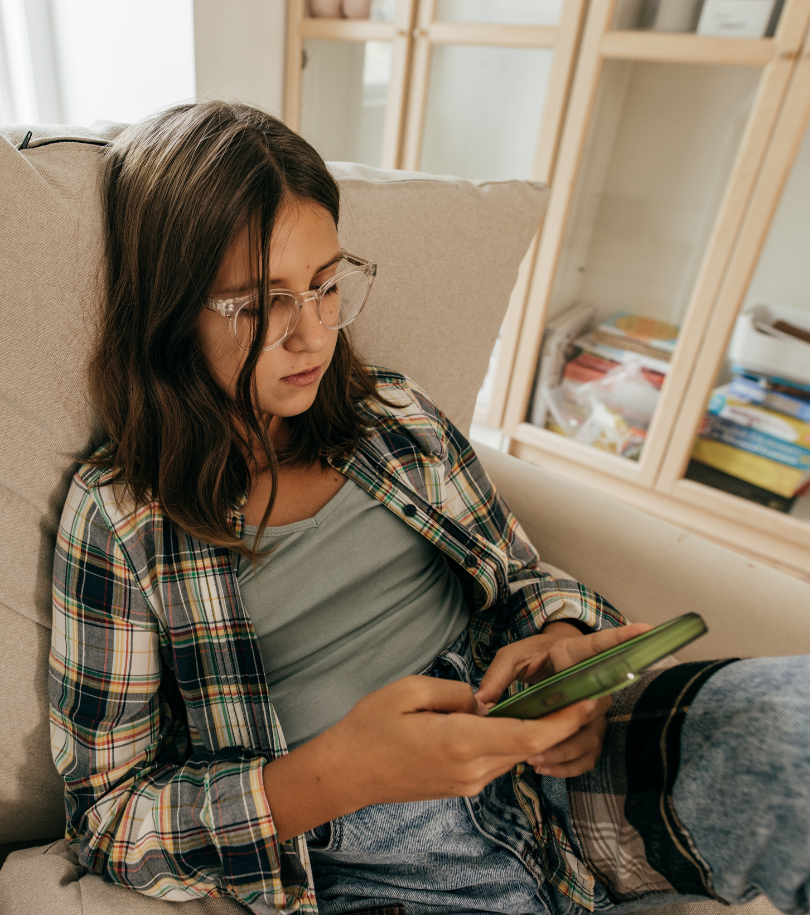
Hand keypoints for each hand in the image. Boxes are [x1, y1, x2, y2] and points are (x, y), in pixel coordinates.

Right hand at [265, 666, 598, 841]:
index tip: (589, 700)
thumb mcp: (410, 692)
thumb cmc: (370, 728)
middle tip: (579, 689)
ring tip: (547, 697)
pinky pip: (494, 760)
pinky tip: (504, 717)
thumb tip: (484, 699)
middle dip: (557, 721)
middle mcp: (471, 769)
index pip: (529, 737)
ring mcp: (466, 783)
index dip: (564, 721)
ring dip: (531, 730)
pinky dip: (507, 740)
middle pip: (528, 747)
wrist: (345, 773)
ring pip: (512, 753)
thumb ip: (456, 692)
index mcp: (461, 742)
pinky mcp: (459, 787)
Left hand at [474, 622, 651, 777]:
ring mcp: (596, 708)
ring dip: (565, 752)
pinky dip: (570, 765)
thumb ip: (498, 675)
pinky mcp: (592, 729)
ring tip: (534, 761)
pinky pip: (590, 753)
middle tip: (536, 746)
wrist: (546, 667)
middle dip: (567, 729)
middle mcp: (594, 681)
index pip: (604, 645)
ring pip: (591, 736)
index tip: (646, 629)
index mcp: (576, 653)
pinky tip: (546, 768)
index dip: (625, 637)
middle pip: (593, 707)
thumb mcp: (512, 657)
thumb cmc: (532, 656)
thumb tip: (482, 702)